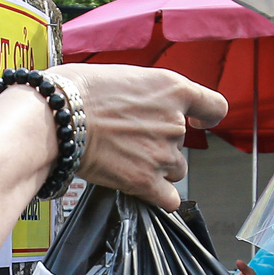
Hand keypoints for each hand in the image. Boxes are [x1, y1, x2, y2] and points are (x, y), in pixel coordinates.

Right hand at [44, 65, 227, 210]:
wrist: (59, 117)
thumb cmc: (80, 91)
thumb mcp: (125, 75)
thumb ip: (146, 95)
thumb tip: (143, 109)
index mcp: (173, 90)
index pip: (215, 107)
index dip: (207, 116)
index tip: (199, 121)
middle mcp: (175, 123)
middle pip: (183, 144)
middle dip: (161, 144)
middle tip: (130, 139)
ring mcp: (163, 154)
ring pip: (175, 170)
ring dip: (157, 168)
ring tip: (127, 160)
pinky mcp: (146, 181)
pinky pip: (168, 199)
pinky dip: (159, 197)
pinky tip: (143, 188)